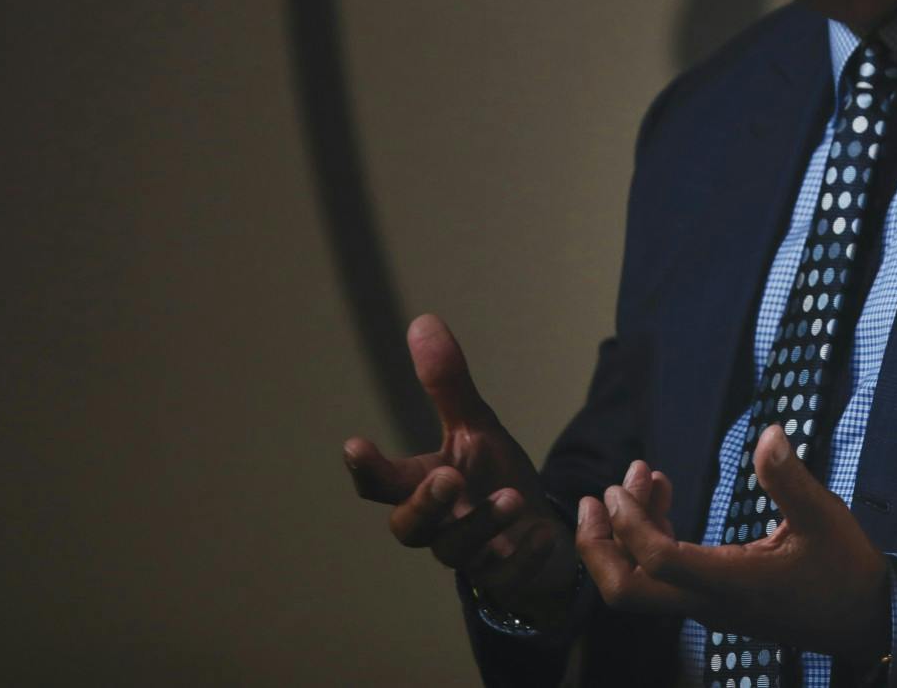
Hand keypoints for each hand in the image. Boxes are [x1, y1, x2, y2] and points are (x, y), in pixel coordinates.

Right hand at [343, 314, 577, 622]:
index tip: (356, 444)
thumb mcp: (476, 428)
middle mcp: (438, 524)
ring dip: (482, 523)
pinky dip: (523, 553)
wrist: (538, 527)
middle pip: (409, 527)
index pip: (383, 483)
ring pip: (456, 553)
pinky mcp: (505, 575)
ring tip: (511, 496)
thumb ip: (448, 385)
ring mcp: (469, 555)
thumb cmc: (493, 477)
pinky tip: (540, 534)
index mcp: (425, 485)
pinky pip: (507, 574)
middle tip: (447, 476)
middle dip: (424, 503)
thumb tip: (423, 320)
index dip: (367, 468)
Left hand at [577, 423, 890, 667]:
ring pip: (640, 586)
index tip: (620, 487)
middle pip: (627, 593)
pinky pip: (664, 575)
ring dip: (626, 535)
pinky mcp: (714, 598)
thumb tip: (769, 433)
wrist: (863, 620)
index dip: (630, 526)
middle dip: (598, 547)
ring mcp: (708, 604)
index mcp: (733, 582)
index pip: (659, 564)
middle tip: (595, 497)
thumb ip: (790, 478)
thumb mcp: (824, 517)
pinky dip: (652, 536)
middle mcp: (710, 600)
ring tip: (637, 478)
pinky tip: (663, 498)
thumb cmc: (845, 569)